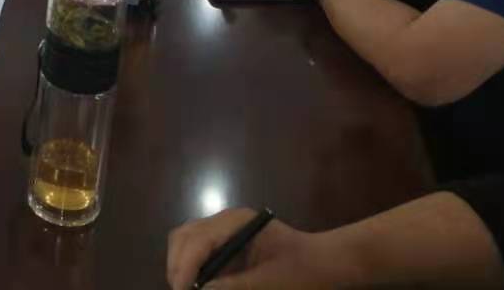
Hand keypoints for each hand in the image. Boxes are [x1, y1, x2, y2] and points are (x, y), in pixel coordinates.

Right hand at [168, 208, 327, 289]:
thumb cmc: (303, 271)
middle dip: (177, 265)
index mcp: (237, 222)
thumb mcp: (273, 281)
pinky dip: (193, 268)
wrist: (326, 263)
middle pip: (185, 236)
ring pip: (187, 242)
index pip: (198, 239)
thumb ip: (237, 285)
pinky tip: (198, 284)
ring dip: (182, 266)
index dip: (185, 266)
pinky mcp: (227, 243)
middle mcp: (225, 221)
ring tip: (186, 289)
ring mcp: (224, 230)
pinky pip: (199, 251)